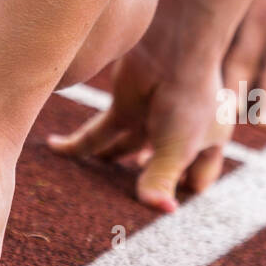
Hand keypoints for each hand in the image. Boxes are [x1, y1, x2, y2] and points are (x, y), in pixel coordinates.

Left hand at [48, 46, 227, 211]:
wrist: (172, 47)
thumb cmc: (188, 98)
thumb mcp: (178, 148)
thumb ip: (162, 180)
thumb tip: (162, 212)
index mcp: (210, 141)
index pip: (196, 180)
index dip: (181, 198)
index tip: (164, 218)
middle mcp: (181, 130)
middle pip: (159, 167)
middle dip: (143, 184)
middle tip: (121, 211)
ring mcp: (150, 117)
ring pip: (124, 149)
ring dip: (108, 163)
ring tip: (86, 190)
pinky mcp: (123, 105)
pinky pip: (97, 132)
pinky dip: (77, 144)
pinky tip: (55, 149)